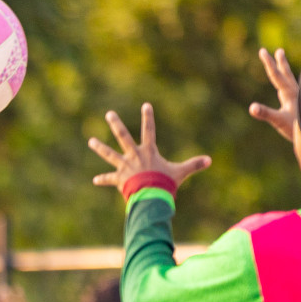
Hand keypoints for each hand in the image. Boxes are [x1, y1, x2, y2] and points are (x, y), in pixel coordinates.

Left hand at [89, 105, 210, 190]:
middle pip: (123, 136)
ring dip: (100, 148)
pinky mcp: (119, 179)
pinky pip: (109, 179)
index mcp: (149, 151)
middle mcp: (134, 156)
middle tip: (109, 114)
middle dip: (116, 124)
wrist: (151, 196)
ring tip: (90, 141)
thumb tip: (210, 160)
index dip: (148, 117)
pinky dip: (103, 179)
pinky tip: (95, 180)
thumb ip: (194, 165)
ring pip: (110, 154)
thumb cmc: (165, 183)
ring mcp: (125, 166)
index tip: (145, 105)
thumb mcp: (181, 172)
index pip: (149, 130)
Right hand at [248, 47, 298, 140]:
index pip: (275, 74)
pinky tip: (294, 85)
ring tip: (284, 62)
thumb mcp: (279, 121)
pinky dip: (293, 83)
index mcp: (288, 93)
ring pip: (292, 79)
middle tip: (278, 50)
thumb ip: (265, 113)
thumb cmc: (297, 128)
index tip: (262, 51)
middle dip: (279, 62)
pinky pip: (298, 87)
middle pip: (285, 73)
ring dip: (286, 70)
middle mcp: (295, 92)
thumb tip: (252, 107)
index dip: (268, 62)